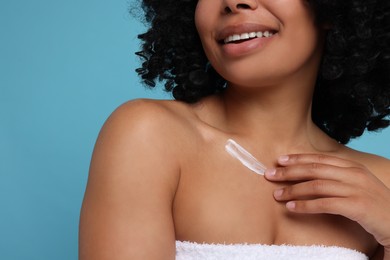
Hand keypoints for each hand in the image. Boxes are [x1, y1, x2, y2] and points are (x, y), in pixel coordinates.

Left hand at [264, 154, 389, 247]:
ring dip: (293, 190)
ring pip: (317, 185)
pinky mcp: (357, 206)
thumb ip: (336, 176)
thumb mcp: (356, 184)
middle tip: (269, 175)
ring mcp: (356, 189)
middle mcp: (354, 174)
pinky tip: (291, 207)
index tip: (280, 160)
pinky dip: (305, 205)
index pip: (319, 158)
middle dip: (289, 171)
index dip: (298, 158)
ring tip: (276, 194)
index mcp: (352, 166)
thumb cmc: (372, 203)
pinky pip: (324, 204)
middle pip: (314, 169)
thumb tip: (308, 174)